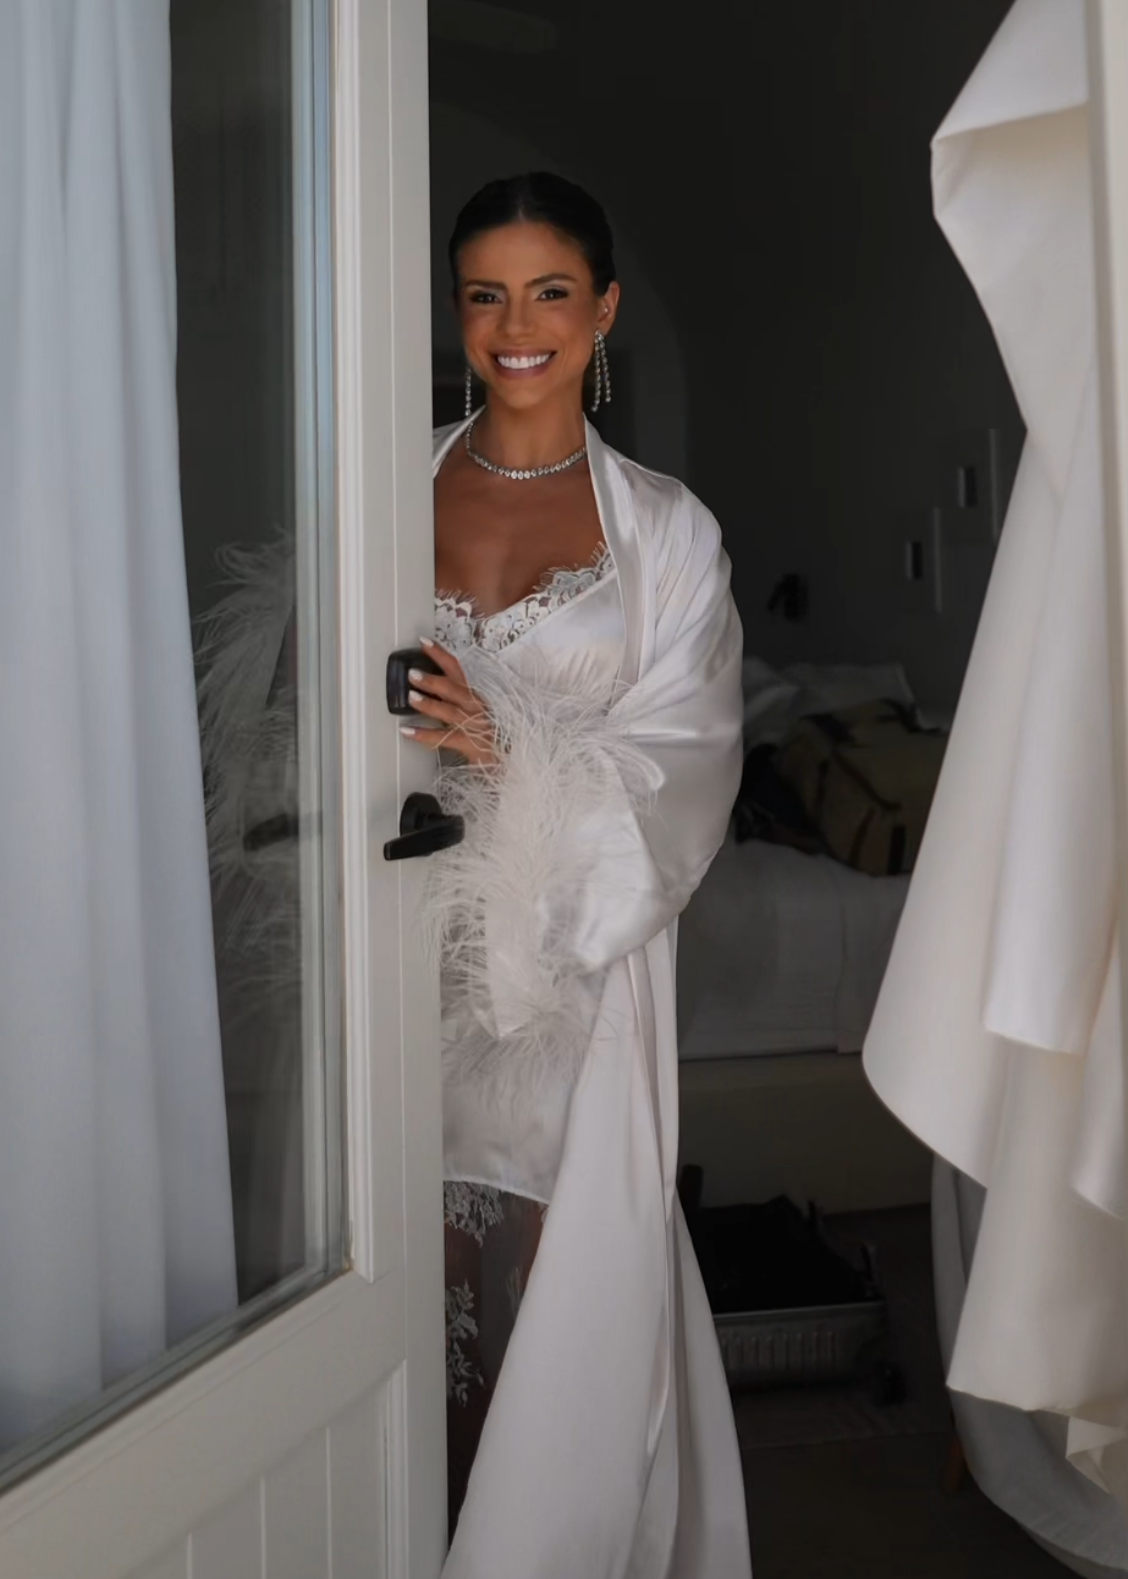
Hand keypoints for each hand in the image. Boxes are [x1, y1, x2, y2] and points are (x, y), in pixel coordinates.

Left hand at [399, 640, 497, 765]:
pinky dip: (425, 735)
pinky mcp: (472, 744)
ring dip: (429, 703)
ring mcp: (476, 725)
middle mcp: (477, 707)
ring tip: (411, 697)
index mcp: (476, 695)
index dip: (441, 655)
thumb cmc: (493, 735)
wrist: (513, 759)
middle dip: (433, 679)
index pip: (458, 670)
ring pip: (450, 711)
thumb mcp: (478, 711)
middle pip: (454, 688)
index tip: (424, 643)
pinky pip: (445, 738)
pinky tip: (408, 730)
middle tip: (412, 672)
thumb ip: (457, 700)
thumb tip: (430, 688)